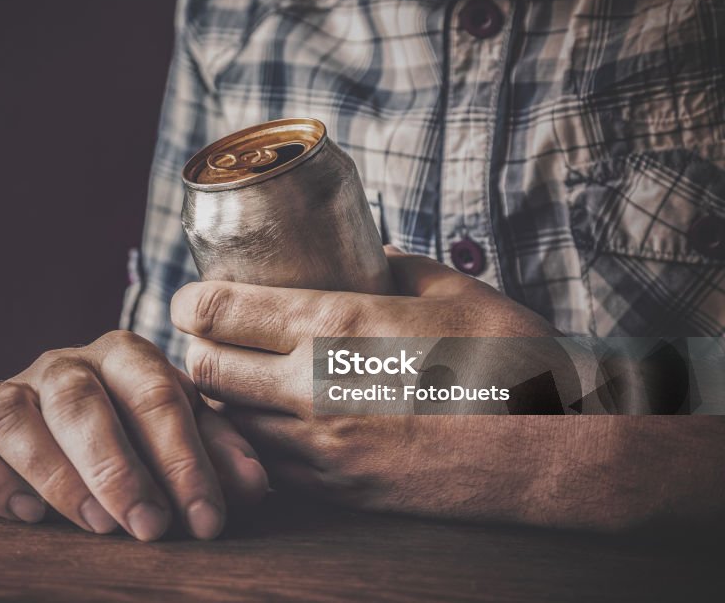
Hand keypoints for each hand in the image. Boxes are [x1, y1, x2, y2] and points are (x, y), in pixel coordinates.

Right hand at [0, 330, 267, 540]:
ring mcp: (10, 389)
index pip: (155, 395)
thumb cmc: (142, 431)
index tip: (205, 519)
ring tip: (95, 525)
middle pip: (80, 401)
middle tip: (149, 527)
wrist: (74, 417)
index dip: (183, 459)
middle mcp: (63, 365)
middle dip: (117, 468)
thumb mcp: (188, 436)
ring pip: (12, 416)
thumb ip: (219, 453)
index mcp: (124, 356)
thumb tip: (252, 487)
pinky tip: (21, 513)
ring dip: (53, 474)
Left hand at [170, 247, 580, 523]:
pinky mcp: (339, 488)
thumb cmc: (512, 360)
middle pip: (205, 372)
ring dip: (221, 400)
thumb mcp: (451, 289)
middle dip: (195, 352)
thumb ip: (390, 266)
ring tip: (236, 381)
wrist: (556, 453)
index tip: (188, 301)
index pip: (220, 313)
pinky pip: (267, 464)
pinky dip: (254, 442)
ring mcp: (323, 446)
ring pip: (228, 424)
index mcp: (338, 325)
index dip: (189, 304)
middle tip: (206, 339)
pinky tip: (273, 424)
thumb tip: (359, 256)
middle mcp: (315, 387)